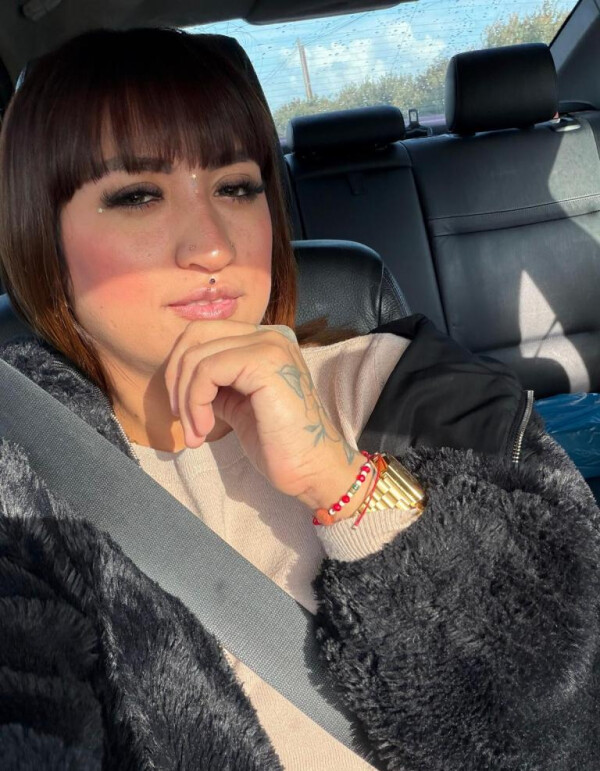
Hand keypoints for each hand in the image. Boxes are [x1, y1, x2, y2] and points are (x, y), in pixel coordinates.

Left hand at [164, 320, 361, 508]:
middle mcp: (268, 335)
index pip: (203, 333)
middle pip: (195, 335)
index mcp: (262, 342)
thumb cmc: (279, 444)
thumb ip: (215, 385)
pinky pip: (207, 371)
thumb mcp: (236, 405)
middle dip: (176, 378)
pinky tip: (205, 430)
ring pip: (197, 356)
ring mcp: (268, 345)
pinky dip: (195, 403)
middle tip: (179, 417)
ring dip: (186, 400)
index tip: (182, 411)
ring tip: (196, 433)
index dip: (180, 369)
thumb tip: (181, 381)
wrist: (313, 469)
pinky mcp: (264, 362)